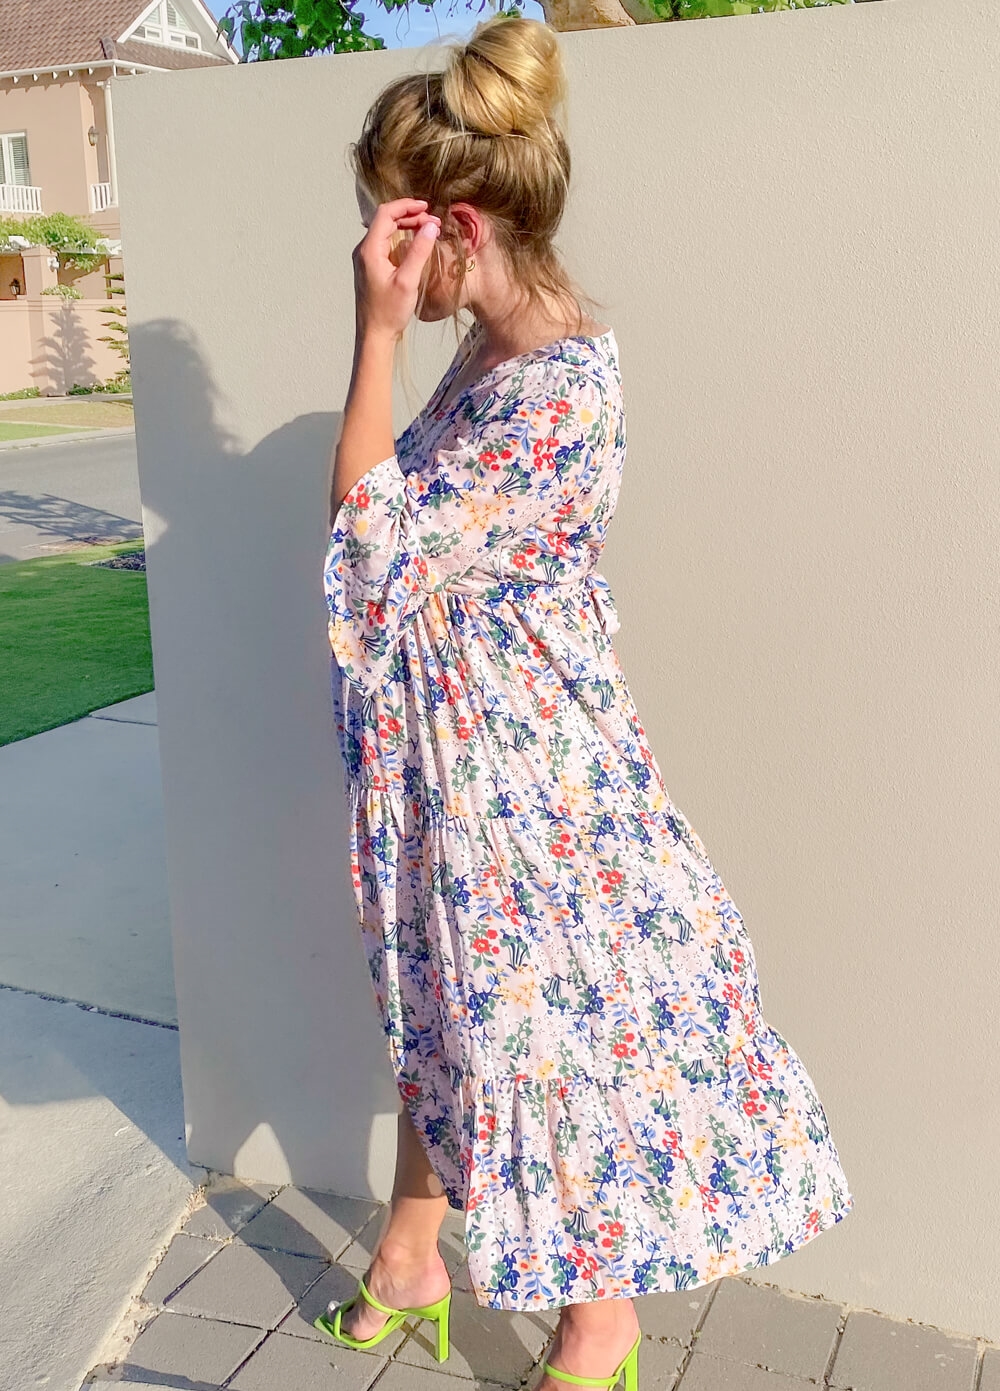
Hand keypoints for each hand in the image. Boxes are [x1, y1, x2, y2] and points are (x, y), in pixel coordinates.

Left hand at [353, 197, 440, 341]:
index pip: (386, 214)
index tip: (427, 207)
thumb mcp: (408, 281)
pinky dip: (401, 238)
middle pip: (386, 220)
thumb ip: (419, 251)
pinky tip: (415, 244)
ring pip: (386, 231)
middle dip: (410, 216)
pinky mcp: (370, 267)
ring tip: (428, 230)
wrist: (374, 335)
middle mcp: (364, 250)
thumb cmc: (389, 312)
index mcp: (369, 250)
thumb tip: (431, 227)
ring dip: (406, 227)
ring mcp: (366, 259)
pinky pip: (385, 243)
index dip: (407, 206)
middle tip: (433, 222)